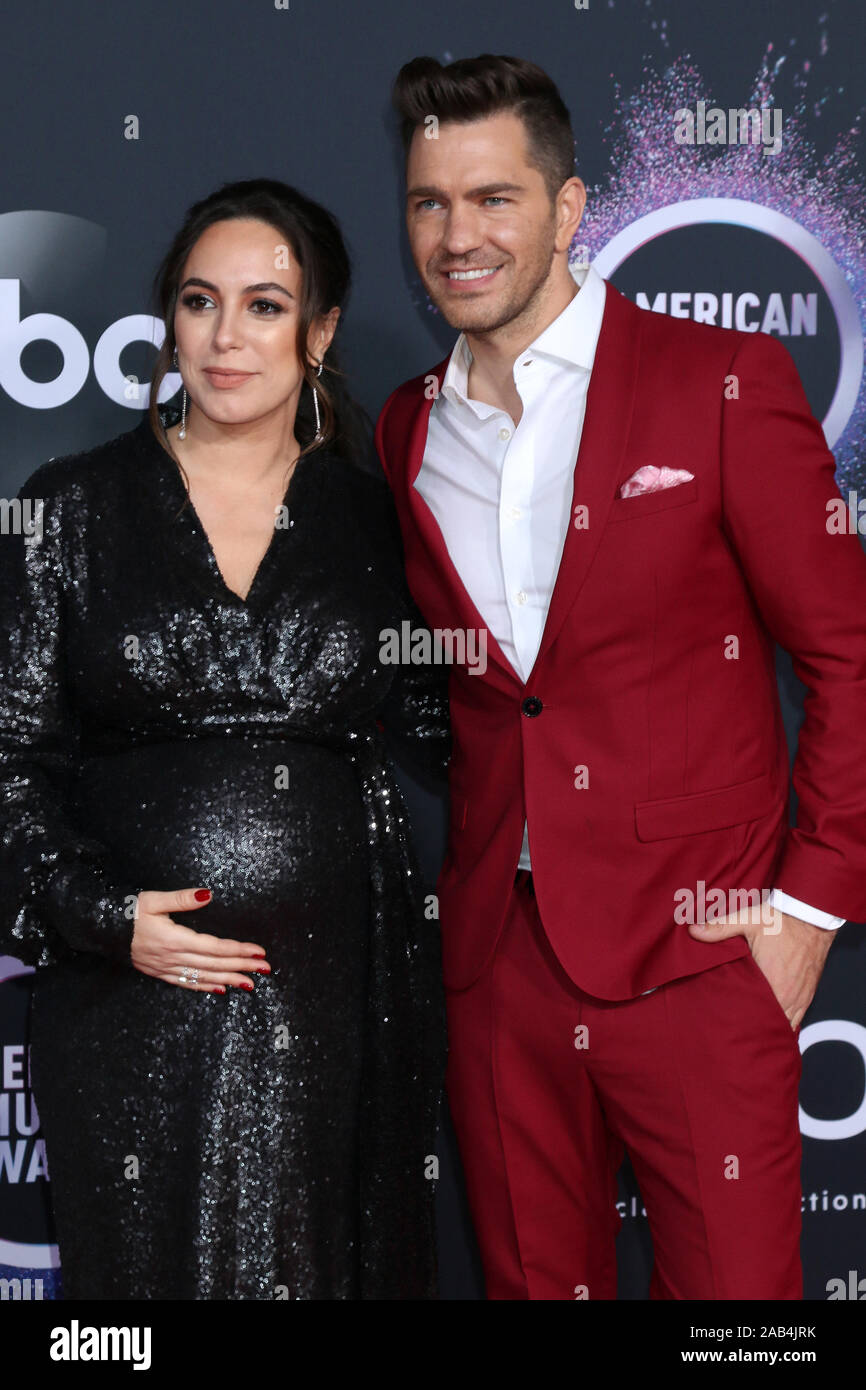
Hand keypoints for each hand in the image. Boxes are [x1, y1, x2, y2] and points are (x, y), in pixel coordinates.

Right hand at [130, 888, 269, 991]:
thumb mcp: (153, 899)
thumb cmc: (129, 912)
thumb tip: (207, 894)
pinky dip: (206, 987)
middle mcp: (173, 957)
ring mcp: (166, 968)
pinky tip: (221, 989)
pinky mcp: (160, 973)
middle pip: (214, 964)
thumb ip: (181, 899)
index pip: (215, 947)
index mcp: (174, 939)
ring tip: (251, 983)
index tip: (259, 952)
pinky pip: (187, 983)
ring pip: (204, 977)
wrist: (102, 929)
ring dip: (229, 980)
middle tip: (265, 969)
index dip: (238, 950)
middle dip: (242, 966)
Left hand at [688, 904, 834, 1028]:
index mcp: (770, 982)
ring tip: (750, 1028)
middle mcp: (787, 995)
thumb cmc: (781, 921)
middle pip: (766, 1022)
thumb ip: (720, 927)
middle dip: (751, 1026)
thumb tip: (693, 931)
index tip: (725, 1020)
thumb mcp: (747, 920)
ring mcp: (799, 998)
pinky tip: (771, 1023)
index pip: (753, 1013)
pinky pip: (796, 1019)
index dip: (738, 1019)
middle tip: (734, 1027)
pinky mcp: (808, 995)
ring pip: (783, 1024)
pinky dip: (784, 1023)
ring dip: (768, 1025)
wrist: (812, 917)